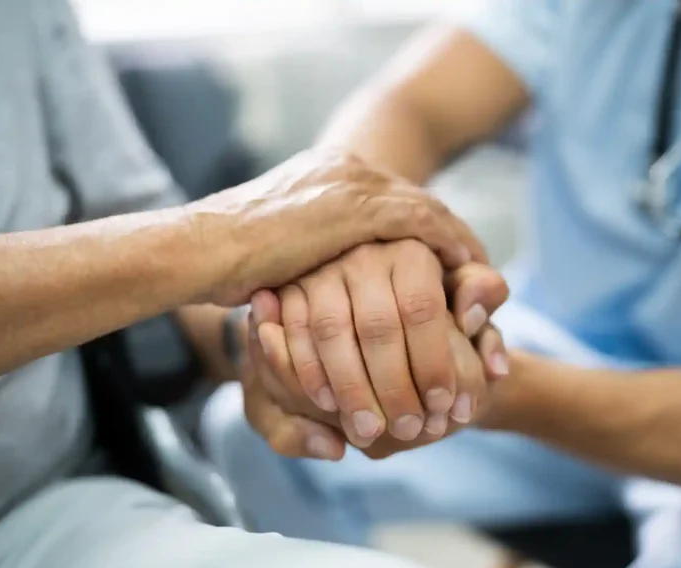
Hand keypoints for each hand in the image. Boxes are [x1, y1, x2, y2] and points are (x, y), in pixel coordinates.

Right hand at [185, 148, 485, 306]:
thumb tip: (319, 284)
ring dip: (457, 242)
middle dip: (449, 234)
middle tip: (476, 265)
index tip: (444, 258)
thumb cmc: (226, 261)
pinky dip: (448, 244)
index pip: (391, 199)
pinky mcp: (354, 206)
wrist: (200, 249)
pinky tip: (466, 266)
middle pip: (416, 201)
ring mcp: (350, 183)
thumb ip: (311, 257)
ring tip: (479, 273)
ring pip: (426, 209)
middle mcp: (343, 169)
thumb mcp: (280, 252)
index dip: (422, 230)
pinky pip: (421, 223)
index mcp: (325, 174)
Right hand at [254, 241, 508, 447]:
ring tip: (370, 432)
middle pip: (377, 326)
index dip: (433, 362)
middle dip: (392, 387)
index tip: (444, 405)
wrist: (379, 276)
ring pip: (332, 332)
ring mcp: (322, 267)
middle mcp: (364, 251)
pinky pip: (295, 333)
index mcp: (411, 250)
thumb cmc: (434, 291)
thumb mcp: (466, 288)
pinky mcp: (289, 286)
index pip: (422, 309)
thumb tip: (471, 317)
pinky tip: (329, 406)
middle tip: (408, 431)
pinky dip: (309, 373)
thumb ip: (483, 297)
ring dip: (350, 388)